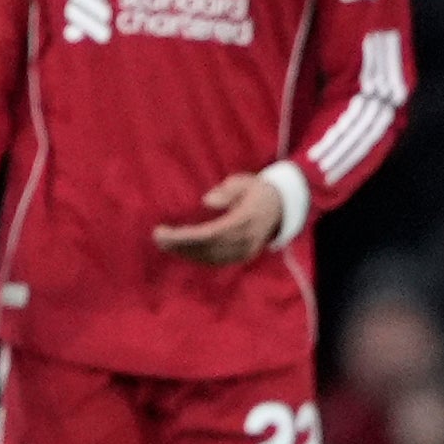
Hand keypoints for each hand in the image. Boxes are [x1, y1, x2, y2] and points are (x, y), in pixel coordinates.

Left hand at [154, 172, 286, 264]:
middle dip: (180, 245)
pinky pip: (218, 260)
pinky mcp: (245, 255)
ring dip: (186, 252)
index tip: (163, 231)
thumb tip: (207, 200)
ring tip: (165, 244)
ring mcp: (247, 250)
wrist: (285, 205)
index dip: (184, 236)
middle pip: (207, 248)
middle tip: (158, 237)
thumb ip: (228, 191)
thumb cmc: (259, 190)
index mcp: (245, 221)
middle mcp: (246, 240)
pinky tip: (183, 250)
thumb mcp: (246, 183)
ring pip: (211, 257)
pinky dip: (199, 257)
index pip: (209, 234)